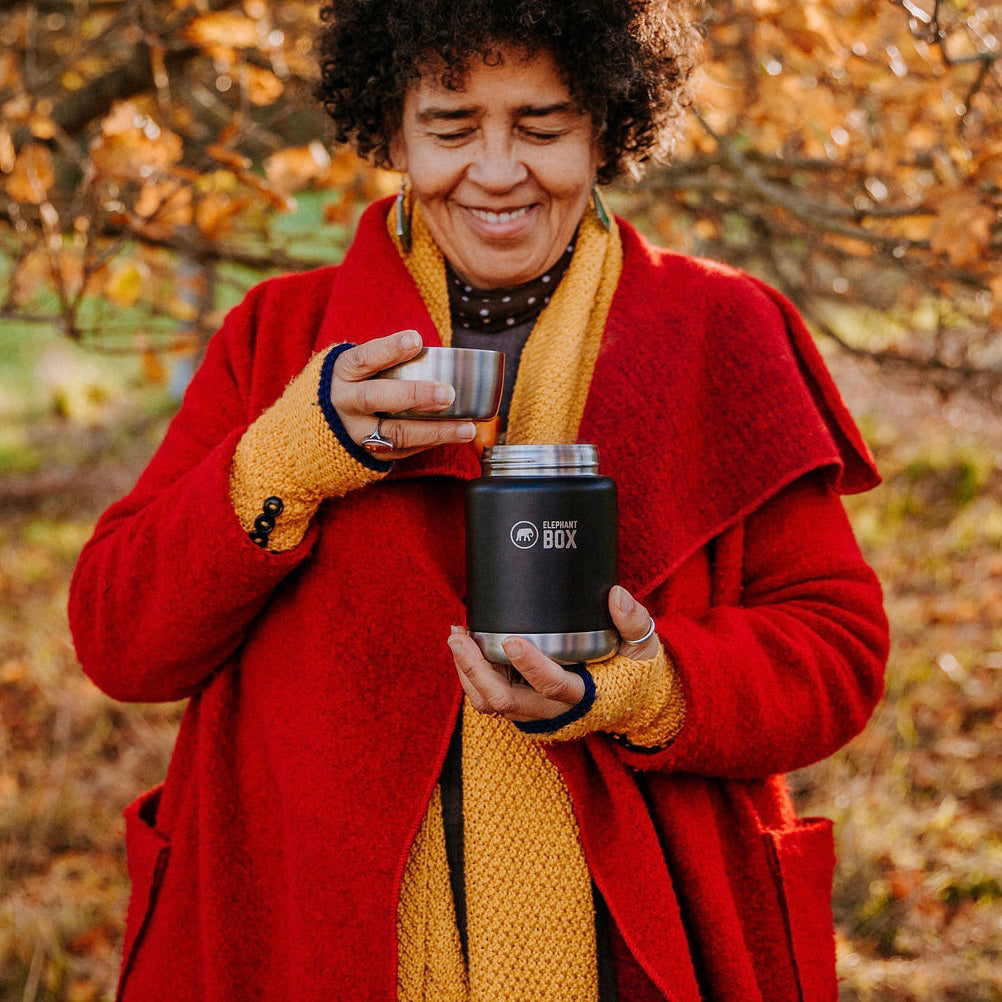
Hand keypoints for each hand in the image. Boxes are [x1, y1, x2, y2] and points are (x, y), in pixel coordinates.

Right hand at [330, 330, 477, 457]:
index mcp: (344, 373)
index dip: (388, 349)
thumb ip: (391, 362)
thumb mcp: (362, 368)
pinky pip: (403, 450)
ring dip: (434, 430)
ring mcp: (355, 432)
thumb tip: (444, 358)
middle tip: (448, 393)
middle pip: (375, 398)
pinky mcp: (369, 455)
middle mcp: (345, 403)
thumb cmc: (356, 385)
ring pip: (394, 433)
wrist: (321, 425)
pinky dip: (431, 442)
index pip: (364, 358)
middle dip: (414, 395)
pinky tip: (454, 435)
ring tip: (466, 427)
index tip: (415, 339)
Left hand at [448, 585, 659, 721]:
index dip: (530, 666)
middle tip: (460, 636)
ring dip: (467, 672)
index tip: (511, 640)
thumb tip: (617, 596)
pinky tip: (465, 644)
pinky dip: (471, 673)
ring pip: (489, 702)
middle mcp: (552, 710)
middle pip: (504, 700)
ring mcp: (533, 710)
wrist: (631, 703)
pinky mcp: (522, 703)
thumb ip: (634, 623)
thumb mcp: (643, 648)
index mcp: (584, 695)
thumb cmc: (635, 671)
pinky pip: (488, 697)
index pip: (552, 686)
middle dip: (476, 669)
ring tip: (457, 636)